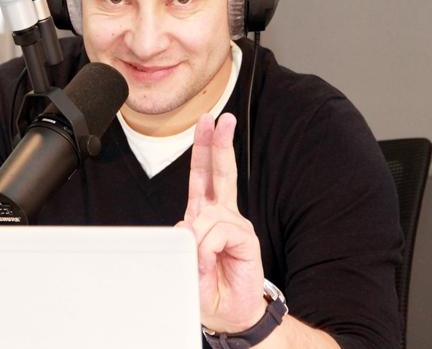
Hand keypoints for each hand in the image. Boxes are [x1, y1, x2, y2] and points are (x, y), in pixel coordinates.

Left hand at [177, 112, 266, 333]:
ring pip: (209, 213)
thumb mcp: (185, 261)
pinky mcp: (246, 237)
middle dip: (219, 143)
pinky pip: (219, 232)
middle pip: (220, 172)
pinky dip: (209, 247)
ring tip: (202, 261)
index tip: (208, 123)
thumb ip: (186, 241)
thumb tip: (190, 227)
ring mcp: (235, 224)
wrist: (230, 312)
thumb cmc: (208, 287)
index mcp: (204, 213)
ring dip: (198, 238)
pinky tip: (211, 260)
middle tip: (222, 118)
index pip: (203, 175)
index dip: (204, 148)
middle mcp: (221, 214)